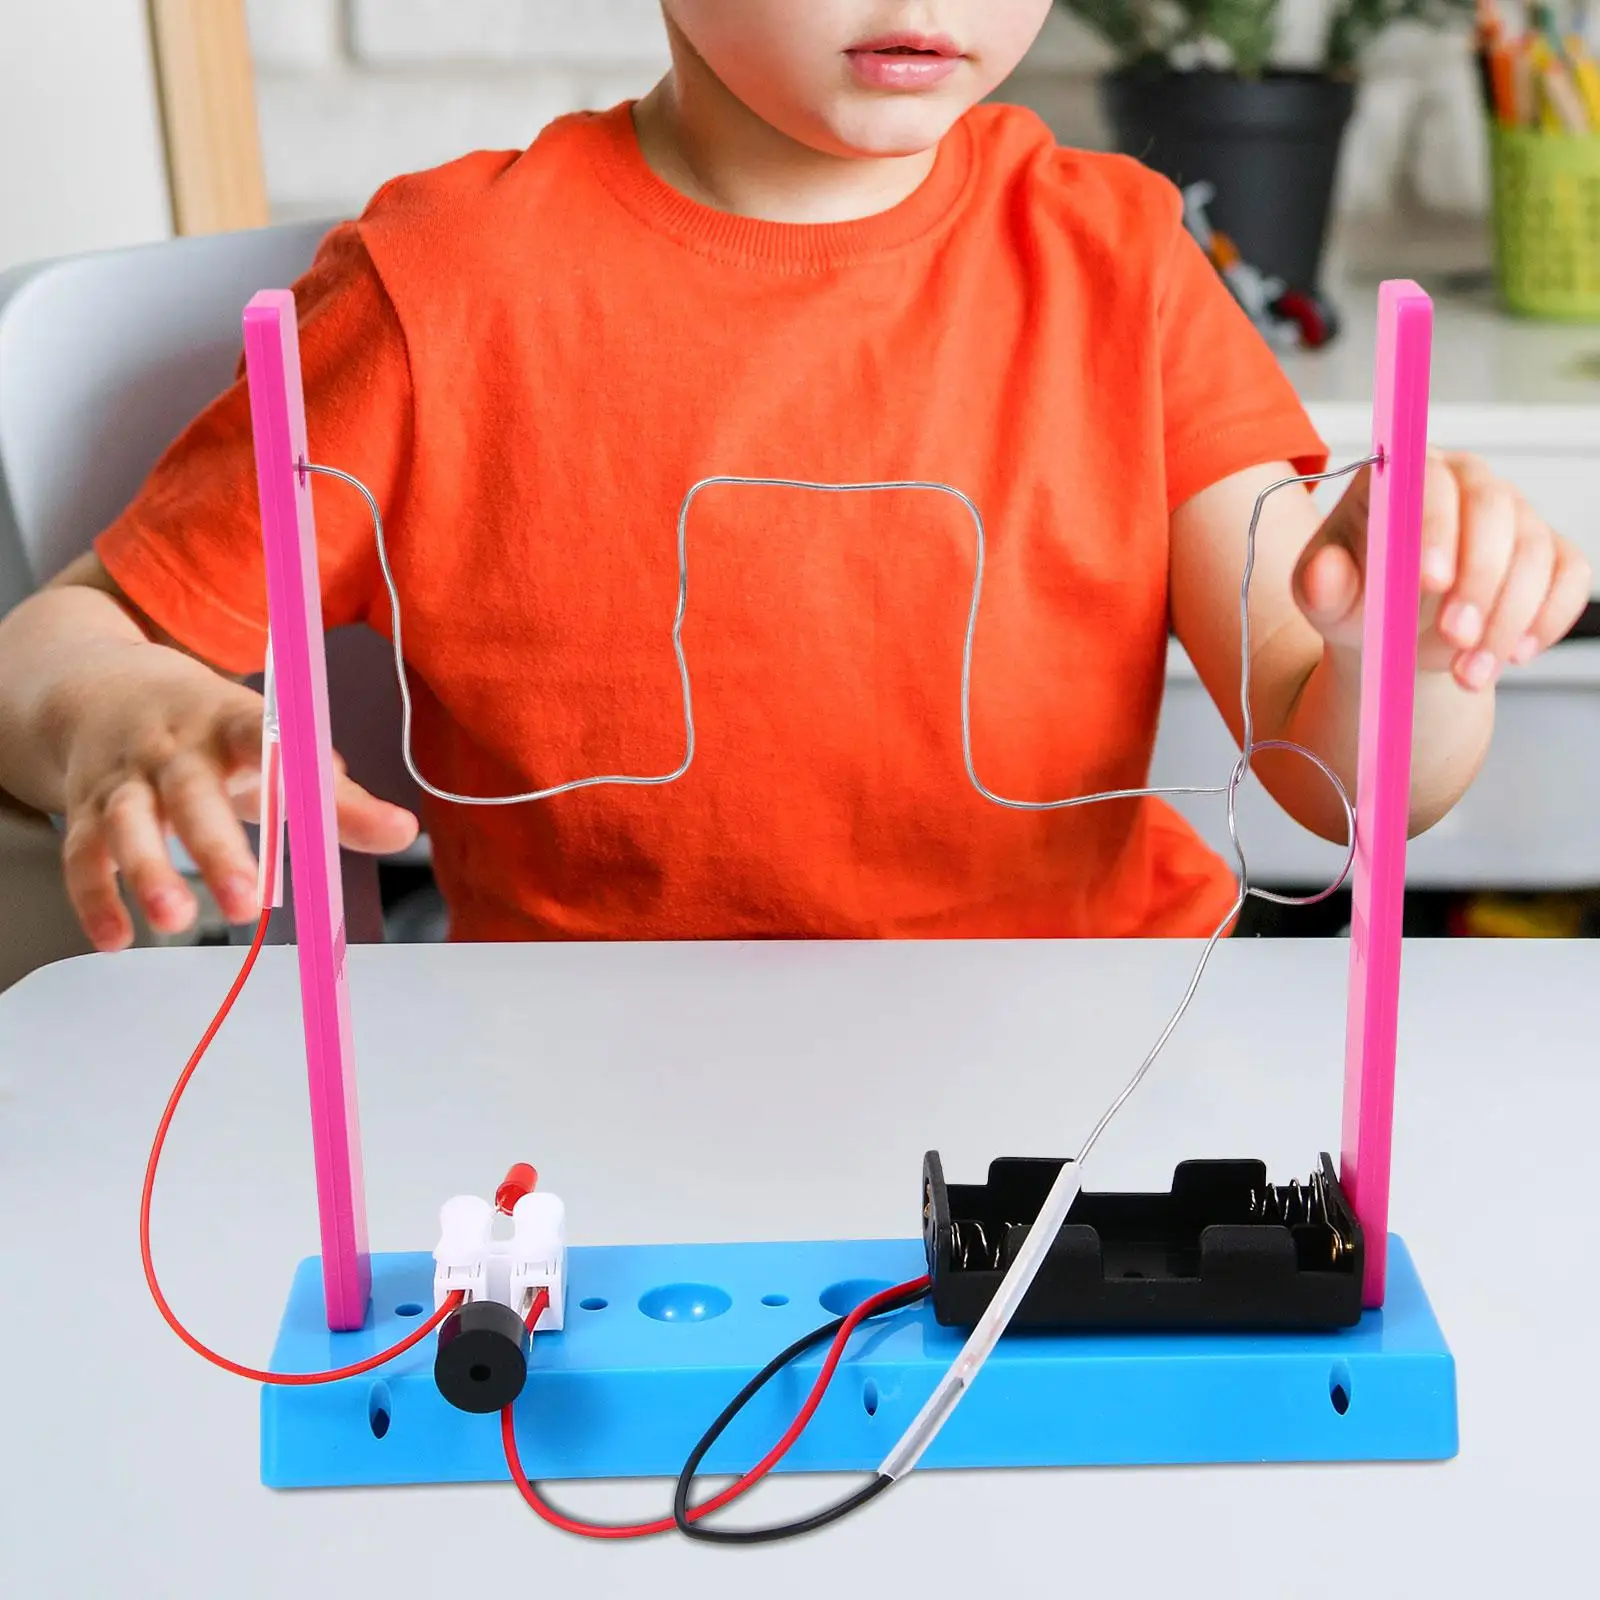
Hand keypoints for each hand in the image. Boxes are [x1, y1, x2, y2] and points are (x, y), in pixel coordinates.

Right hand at [59, 646, 416, 951]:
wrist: (101, 689)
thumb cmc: (212, 731)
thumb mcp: (274, 750)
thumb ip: (337, 796)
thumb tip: (404, 832)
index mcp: (230, 723)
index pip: (261, 735)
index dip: (288, 761)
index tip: (318, 787)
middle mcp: (172, 748)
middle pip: (192, 794)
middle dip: (217, 848)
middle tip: (247, 902)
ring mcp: (123, 778)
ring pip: (127, 823)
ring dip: (149, 872)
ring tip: (175, 920)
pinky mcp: (83, 809)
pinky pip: (82, 855)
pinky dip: (95, 898)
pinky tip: (116, 939)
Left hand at [1292, 450, 1590, 690]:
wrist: (1392, 631)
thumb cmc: (1356, 598)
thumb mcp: (1324, 598)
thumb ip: (1319, 586)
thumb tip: (1323, 573)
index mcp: (1404, 477)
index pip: (1428, 483)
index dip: (1435, 527)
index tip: (1429, 582)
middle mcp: (1467, 483)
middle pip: (1493, 511)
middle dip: (1478, 579)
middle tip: (1455, 639)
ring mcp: (1515, 515)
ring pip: (1533, 551)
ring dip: (1507, 618)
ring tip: (1468, 673)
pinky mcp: (1549, 552)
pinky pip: (1569, 575)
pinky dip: (1549, 617)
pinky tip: (1516, 654)